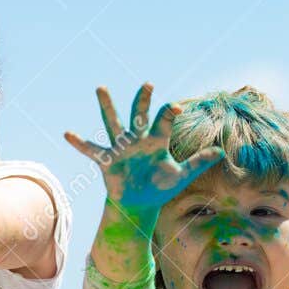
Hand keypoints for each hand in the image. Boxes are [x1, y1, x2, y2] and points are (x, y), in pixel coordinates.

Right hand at [64, 83, 223, 218]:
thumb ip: (198, 163)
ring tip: (102, 87)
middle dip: (143, 100)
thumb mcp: (181, 176)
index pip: (163, 123)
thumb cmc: (160, 186)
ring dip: (108, 106)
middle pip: (139, 115)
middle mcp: (138, 139)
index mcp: (156, 141)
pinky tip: (67, 133)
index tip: (175, 106)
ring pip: (114, 123)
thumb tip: (221, 153)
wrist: (139, 204)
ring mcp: (121, 148)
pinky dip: (80, 143)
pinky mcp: (108, 160)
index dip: (168, 114)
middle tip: (148, 84)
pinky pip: (92, 150)